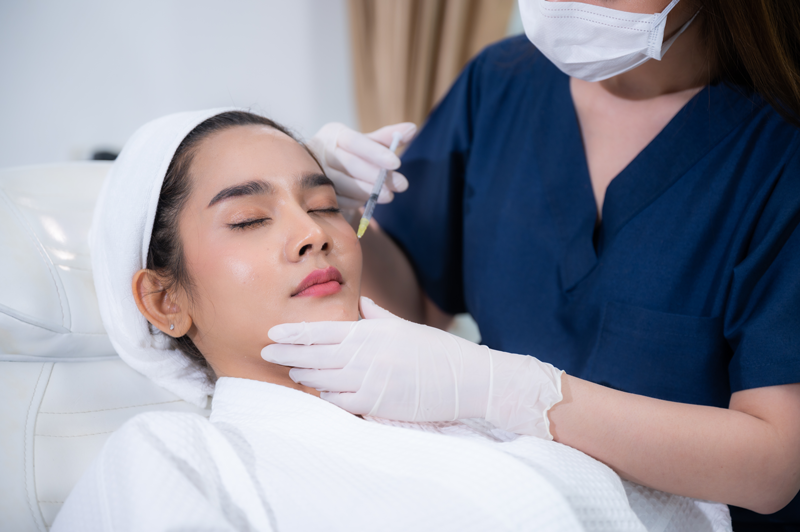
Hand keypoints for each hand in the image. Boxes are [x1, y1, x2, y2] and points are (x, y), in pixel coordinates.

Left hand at [261, 297, 563, 438]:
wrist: (467, 379)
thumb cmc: (437, 352)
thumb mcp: (406, 327)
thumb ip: (377, 316)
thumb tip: (360, 303)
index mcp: (372, 331)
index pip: (323, 331)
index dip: (294, 333)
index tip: (272, 332)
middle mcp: (367, 354)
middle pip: (315, 354)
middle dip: (288, 354)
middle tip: (265, 352)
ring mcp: (370, 380)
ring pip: (323, 378)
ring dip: (304, 374)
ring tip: (289, 371)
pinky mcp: (377, 404)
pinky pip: (340, 402)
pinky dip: (325, 398)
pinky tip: (316, 394)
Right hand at [307, 122, 416, 211]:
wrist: (321, 170)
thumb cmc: (350, 154)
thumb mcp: (367, 143)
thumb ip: (388, 137)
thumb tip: (412, 129)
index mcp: (334, 134)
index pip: (355, 141)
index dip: (375, 152)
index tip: (397, 163)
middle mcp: (322, 151)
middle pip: (350, 164)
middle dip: (377, 176)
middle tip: (401, 184)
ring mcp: (317, 173)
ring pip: (344, 184)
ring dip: (369, 191)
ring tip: (389, 196)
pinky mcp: (317, 193)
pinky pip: (340, 199)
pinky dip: (357, 201)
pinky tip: (370, 199)